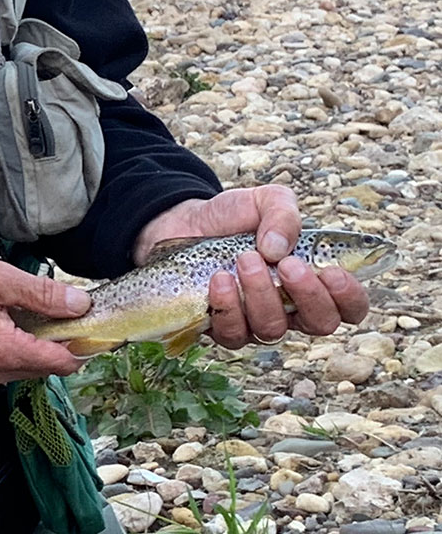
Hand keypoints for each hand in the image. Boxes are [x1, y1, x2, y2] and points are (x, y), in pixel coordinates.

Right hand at [0, 251, 89, 391]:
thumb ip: (41, 294)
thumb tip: (79, 305)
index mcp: (2, 351)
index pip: (61, 363)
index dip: (81, 346)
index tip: (89, 328)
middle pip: (41, 369)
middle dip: (52, 345)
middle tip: (49, 313)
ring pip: (18, 371)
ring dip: (26, 349)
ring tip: (14, 317)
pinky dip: (2, 355)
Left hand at [133, 185, 369, 348]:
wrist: (184, 223)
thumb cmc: (234, 217)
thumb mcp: (265, 201)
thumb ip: (283, 214)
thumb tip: (278, 249)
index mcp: (312, 280)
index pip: (349, 307)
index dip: (350, 298)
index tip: (332, 272)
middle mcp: (291, 307)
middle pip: (320, 324)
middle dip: (308, 296)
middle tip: (287, 265)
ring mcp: (256, 321)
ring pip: (273, 328)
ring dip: (261, 294)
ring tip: (245, 260)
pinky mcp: (223, 327)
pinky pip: (233, 332)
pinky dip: (228, 305)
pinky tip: (218, 279)